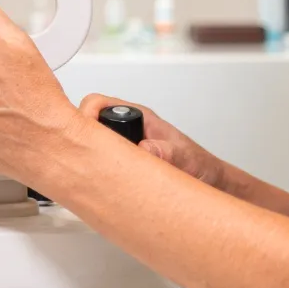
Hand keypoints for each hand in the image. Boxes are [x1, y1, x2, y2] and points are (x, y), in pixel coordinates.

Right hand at [78, 94, 227, 189]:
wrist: (208, 182)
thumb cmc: (197, 164)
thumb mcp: (182, 157)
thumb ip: (164, 151)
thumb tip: (144, 148)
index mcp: (138, 117)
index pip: (99, 104)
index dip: (85, 114)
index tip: (82, 130)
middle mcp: (129, 129)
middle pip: (89, 124)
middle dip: (81, 137)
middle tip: (80, 153)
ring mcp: (124, 146)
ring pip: (93, 144)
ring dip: (89, 155)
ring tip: (87, 169)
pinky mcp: (122, 164)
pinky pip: (100, 163)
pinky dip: (95, 171)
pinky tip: (96, 183)